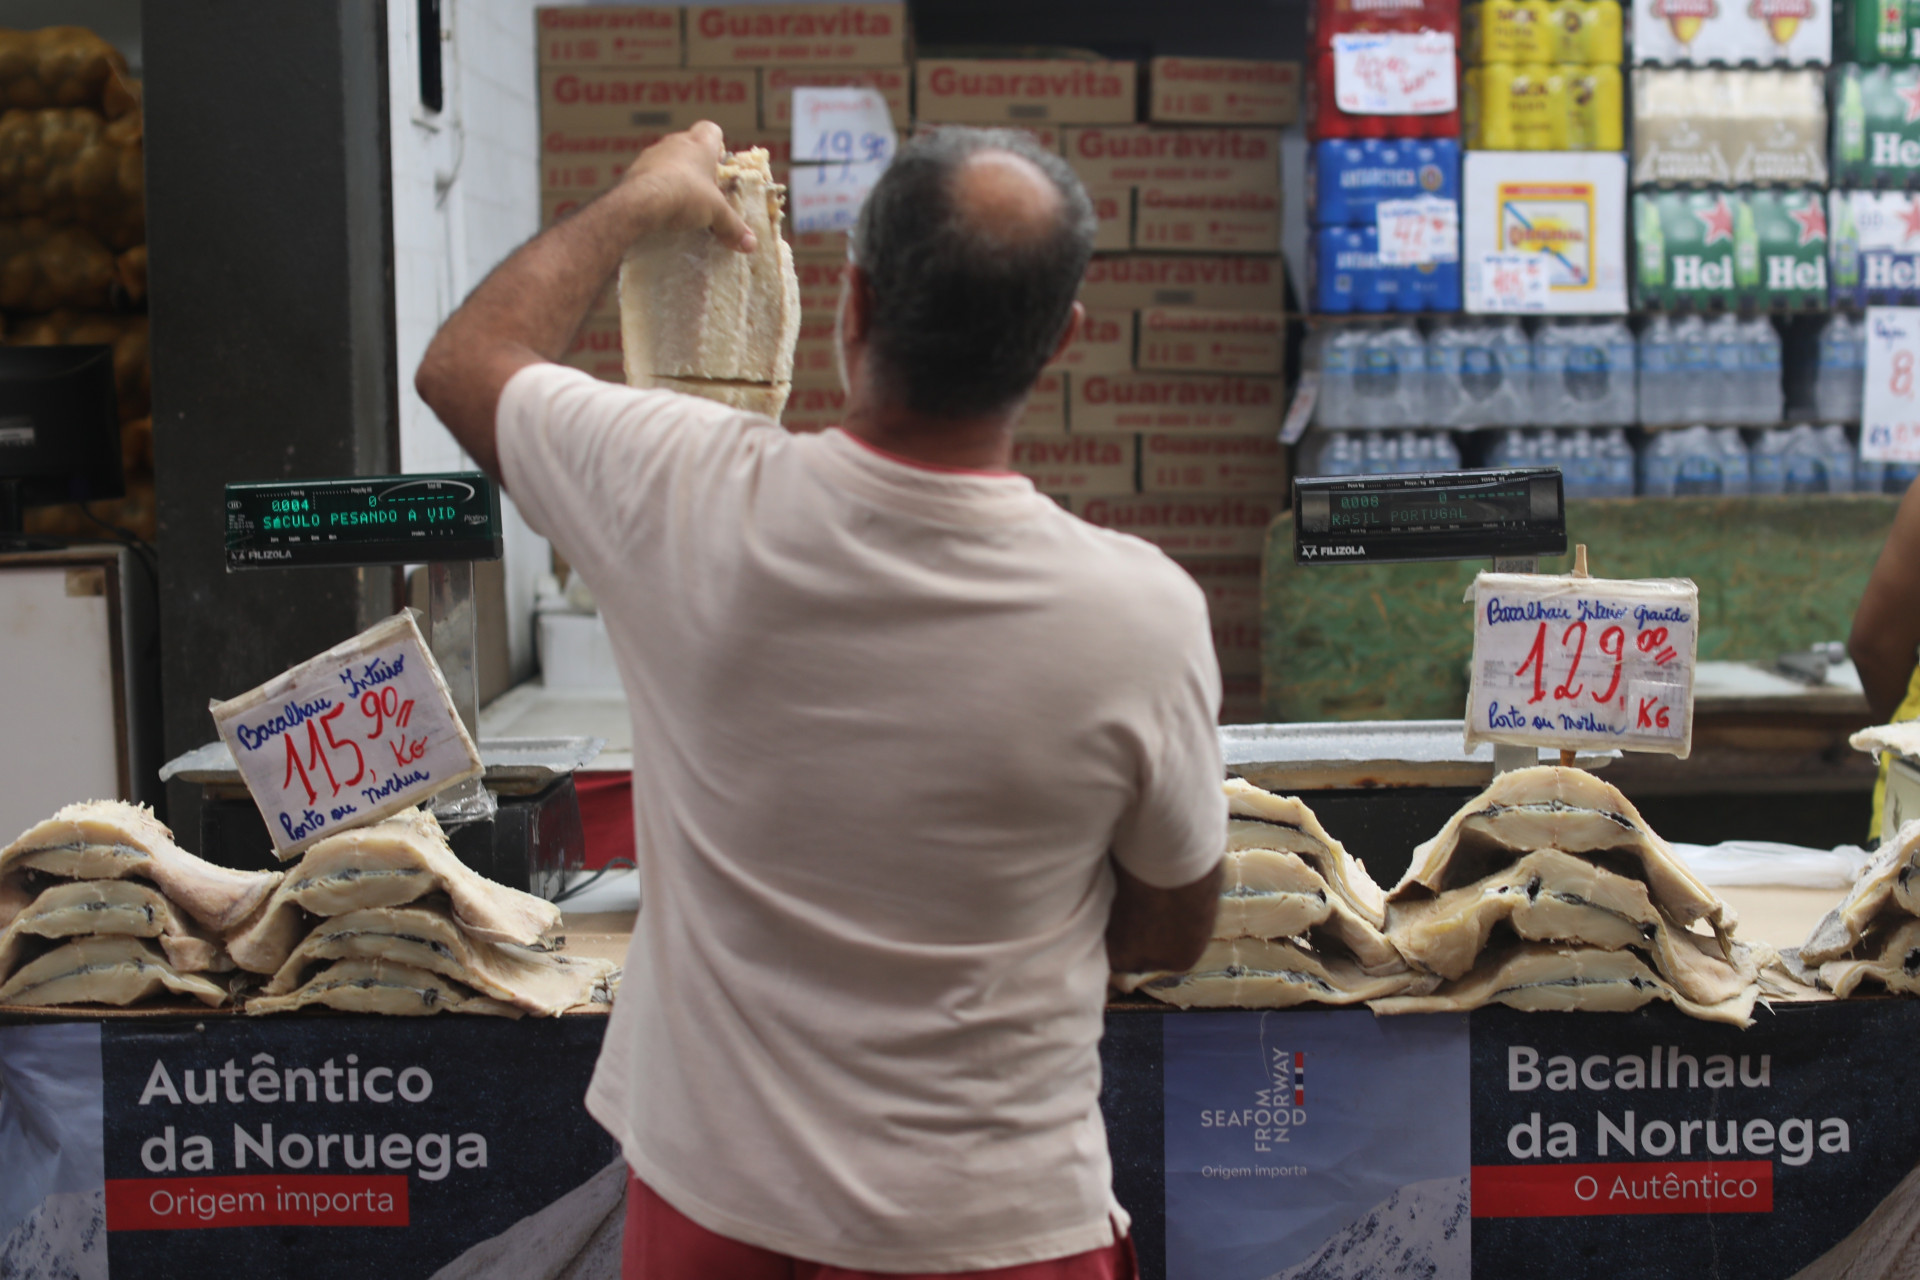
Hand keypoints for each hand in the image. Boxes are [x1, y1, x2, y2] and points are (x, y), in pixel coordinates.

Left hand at [618, 121, 756, 252]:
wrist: (640, 202)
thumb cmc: (686, 195)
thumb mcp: (716, 214)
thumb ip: (733, 227)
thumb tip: (751, 245)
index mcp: (699, 143)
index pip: (711, 130)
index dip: (717, 146)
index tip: (719, 165)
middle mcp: (674, 142)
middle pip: (690, 146)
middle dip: (697, 166)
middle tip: (704, 190)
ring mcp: (651, 154)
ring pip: (668, 160)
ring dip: (675, 176)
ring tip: (681, 201)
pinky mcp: (633, 170)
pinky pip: (650, 174)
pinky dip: (656, 186)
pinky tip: (661, 206)